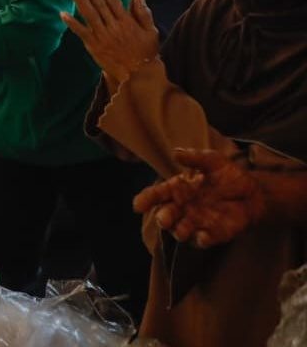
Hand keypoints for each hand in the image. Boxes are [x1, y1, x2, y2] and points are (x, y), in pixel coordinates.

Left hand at [60, 0, 158, 83]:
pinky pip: (81, 33)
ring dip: (80, 0)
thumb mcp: (150, 31)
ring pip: (89, 15)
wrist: (138, 76)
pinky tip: (63, 13)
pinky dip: (72, 23)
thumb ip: (143, 12)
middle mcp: (113, 27)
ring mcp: (102, 36)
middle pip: (99, 4)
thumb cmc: (145, 52)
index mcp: (127, 21)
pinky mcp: (94, 46)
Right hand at [133, 149, 265, 247]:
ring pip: (181, 231)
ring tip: (182, 231)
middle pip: (166, 215)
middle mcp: (184, 207)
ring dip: (180, 232)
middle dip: (163, 218)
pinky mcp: (215, 233)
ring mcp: (198, 222)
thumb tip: (175, 153)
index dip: (146, 199)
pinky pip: (205, 239)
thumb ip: (195, 158)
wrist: (254, 193)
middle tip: (164, 220)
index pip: (158, 194)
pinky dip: (203, 240)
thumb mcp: (213, 161)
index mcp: (179, 189)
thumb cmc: (228, 176)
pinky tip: (204, 237)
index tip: (138, 206)